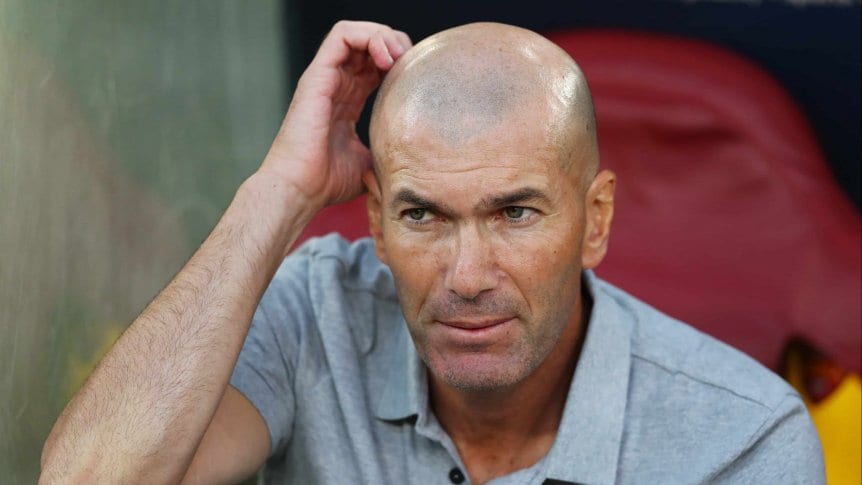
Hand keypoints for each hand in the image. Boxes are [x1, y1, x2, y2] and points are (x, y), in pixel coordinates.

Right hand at [260, 21, 410, 208]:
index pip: (377, 64)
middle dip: (396, 45)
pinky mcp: (318, 75)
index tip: (416, 79)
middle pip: (369, 43)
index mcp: (348, 100)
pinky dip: (369, 37)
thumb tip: (411, 156)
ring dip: (384, 37)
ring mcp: (325, 77)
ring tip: (397, 57)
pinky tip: (385, 58)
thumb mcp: (369, 162)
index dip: (400, 63)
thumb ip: (385, 149)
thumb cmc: (328, 182)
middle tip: (411, 65)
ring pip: (356, 32)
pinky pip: (342, 35)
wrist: (301, 189)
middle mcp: (336, 84)